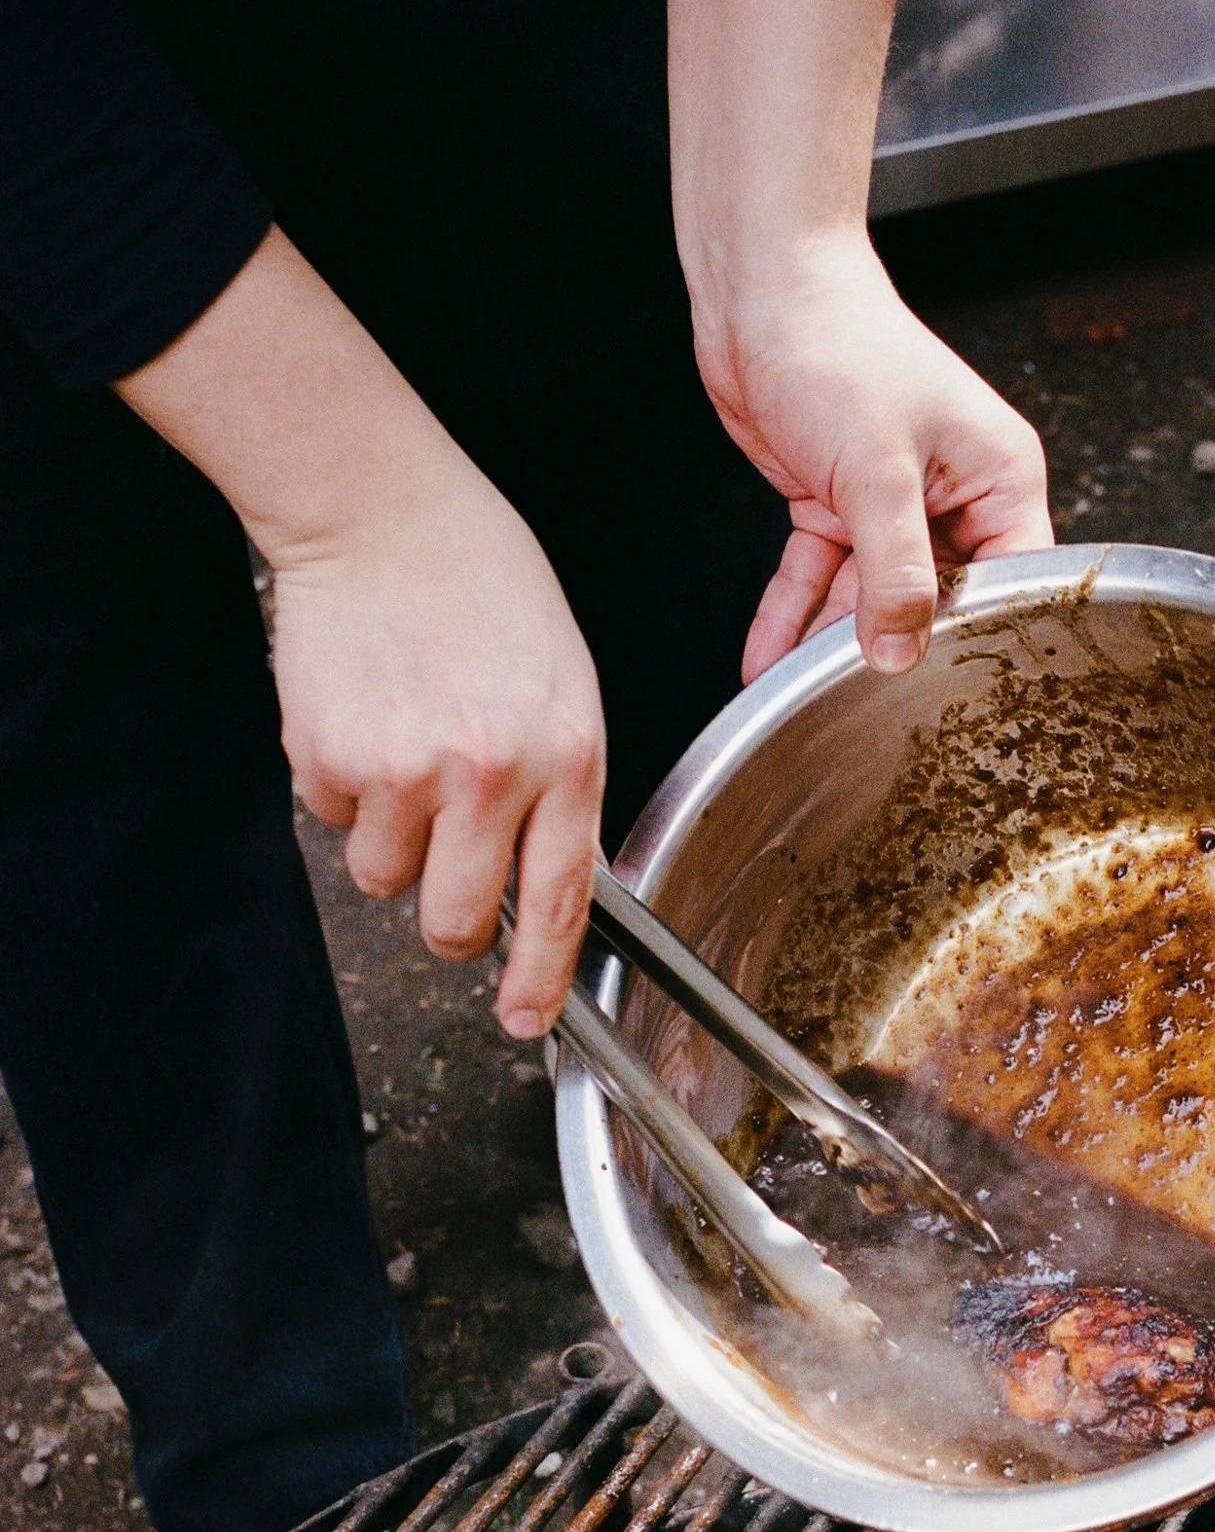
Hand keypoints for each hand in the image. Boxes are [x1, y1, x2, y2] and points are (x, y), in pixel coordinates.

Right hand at [115, 230, 604, 1037]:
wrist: (380, 511)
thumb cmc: (480, 588)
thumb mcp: (563, 686)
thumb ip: (560, 791)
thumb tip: (549, 888)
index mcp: (566, 756)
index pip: (560, 901)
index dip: (538, 978)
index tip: (526, 1020)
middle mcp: (490, 774)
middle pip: (455, 922)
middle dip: (448, 921)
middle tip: (442, 875)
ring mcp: (405, 770)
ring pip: (383, 879)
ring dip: (387, 839)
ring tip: (403, 750)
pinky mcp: (331, 757)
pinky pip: (331, 823)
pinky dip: (340, 788)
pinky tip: (363, 719)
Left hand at [707, 239, 1050, 681]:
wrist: (759, 290)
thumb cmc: (838, 346)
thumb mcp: (877, 473)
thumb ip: (895, 574)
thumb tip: (901, 652)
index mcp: (998, 478)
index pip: (1012, 583)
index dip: (980, 635)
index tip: (943, 685)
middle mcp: (954, 495)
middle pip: (937, 599)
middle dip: (894, 645)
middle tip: (861, 699)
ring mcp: (894, 501)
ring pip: (871, 595)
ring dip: (830, 641)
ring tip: (800, 695)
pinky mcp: (839, 503)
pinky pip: (821, 575)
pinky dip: (792, 614)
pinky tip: (766, 660)